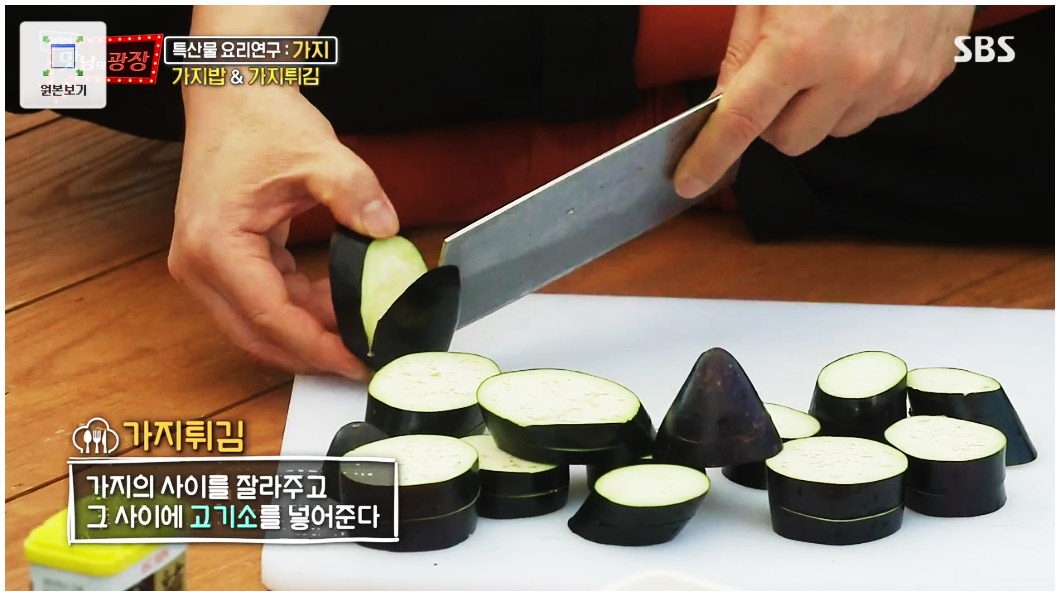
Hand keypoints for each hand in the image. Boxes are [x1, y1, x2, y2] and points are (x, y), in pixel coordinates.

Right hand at [168, 85, 397, 378]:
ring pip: (257, 325)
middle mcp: (199, 265)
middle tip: (360, 359)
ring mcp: (204, 266)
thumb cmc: (258, 120)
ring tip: (357, 330)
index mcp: (216, 246)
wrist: (230, 93)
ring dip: (306, 333)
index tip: (355, 360)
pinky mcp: (220, 261)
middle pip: (258, 335)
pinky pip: (260, 301)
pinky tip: (336, 302)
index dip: (317, 347)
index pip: (270, 318)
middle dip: (311, 353)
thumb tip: (386, 232)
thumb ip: (355, 192)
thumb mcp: (317, 153)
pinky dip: (297, 308)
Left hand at [675, 5, 974, 197]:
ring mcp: (892, 81)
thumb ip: (742, 51)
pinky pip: (876, 111)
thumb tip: (724, 100)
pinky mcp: (925, 79)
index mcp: (800, 47)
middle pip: (788, 141)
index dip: (709, 157)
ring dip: (820, 107)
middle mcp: (850, 73)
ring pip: (833, 130)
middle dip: (773, 119)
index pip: (741, 124)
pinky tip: (864, 49)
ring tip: (830, 51)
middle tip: (778, 76)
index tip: (690, 179)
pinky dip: (860, 92)